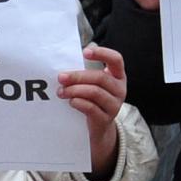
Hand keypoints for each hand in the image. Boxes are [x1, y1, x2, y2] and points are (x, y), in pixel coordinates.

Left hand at [57, 44, 127, 174]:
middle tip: (61, 77)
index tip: (85, 52)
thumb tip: (65, 67)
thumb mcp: (94, 84)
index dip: (102, 53)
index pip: (116, 60)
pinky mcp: (106, 119)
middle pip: (100, 78)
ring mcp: (115, 105)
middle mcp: (120, 89)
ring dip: (75, 90)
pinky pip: (92, 108)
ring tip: (61, 91)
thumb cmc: (93, 100)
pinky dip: (79, 103)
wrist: (99, 128)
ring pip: (95, 92)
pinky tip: (70, 101)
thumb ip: (85, 73)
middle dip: (78, 76)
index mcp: (118, 76)